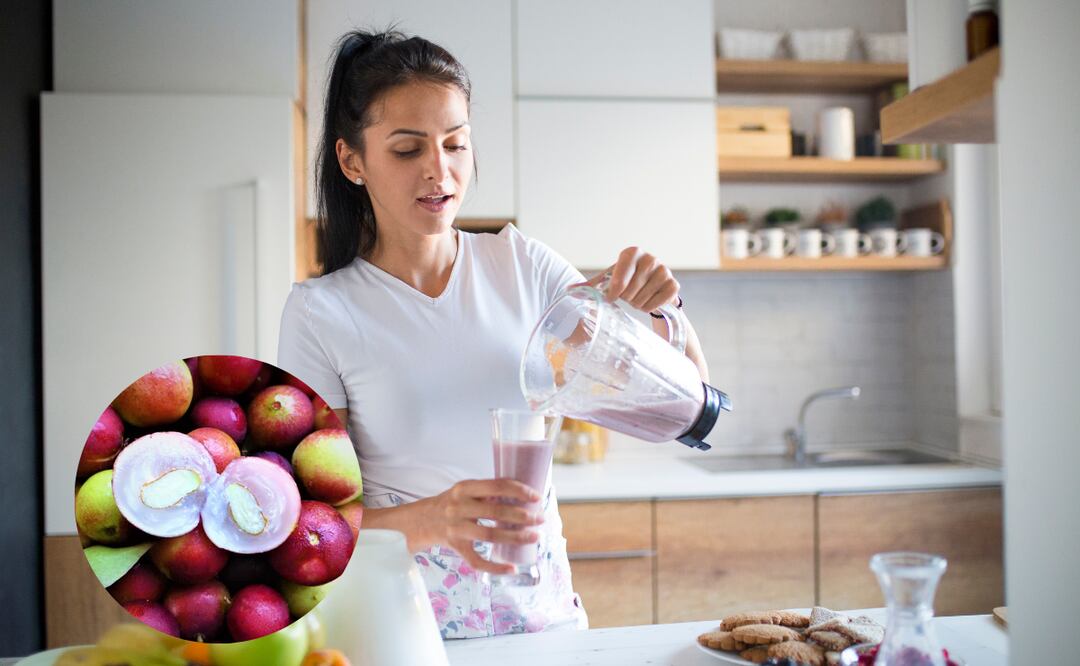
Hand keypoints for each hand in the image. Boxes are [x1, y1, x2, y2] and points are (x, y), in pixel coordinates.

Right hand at [424, 479, 544, 574]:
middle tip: (540, 519)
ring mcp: (456, 528)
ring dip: (516, 537)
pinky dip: (495, 567)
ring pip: (490, 535)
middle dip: (523, 516)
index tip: (536, 497)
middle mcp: (458, 507)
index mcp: (464, 488)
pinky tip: (511, 568)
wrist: (419, 521)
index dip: (520, 491)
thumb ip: (487, 492)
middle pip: (496, 511)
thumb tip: (522, 495)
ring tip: (535, 537)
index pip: (497, 486)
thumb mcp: (464, 491)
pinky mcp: (455, 547)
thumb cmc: (449, 503)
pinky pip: (477, 561)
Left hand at [577, 246, 679, 313]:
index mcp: (632, 252)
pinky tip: (649, 301)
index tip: (612, 297)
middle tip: (628, 295)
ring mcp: (664, 270)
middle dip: (626, 298)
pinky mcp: (674, 285)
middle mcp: (650, 258)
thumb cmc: (625, 280)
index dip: (614, 291)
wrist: (651, 284)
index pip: (620, 277)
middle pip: (630, 291)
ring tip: (638, 297)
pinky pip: (657, 303)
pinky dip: (649, 307)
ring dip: (637, 304)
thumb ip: (590, 286)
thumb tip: (568, 290)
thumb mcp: (608, 280)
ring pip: (643, 299)